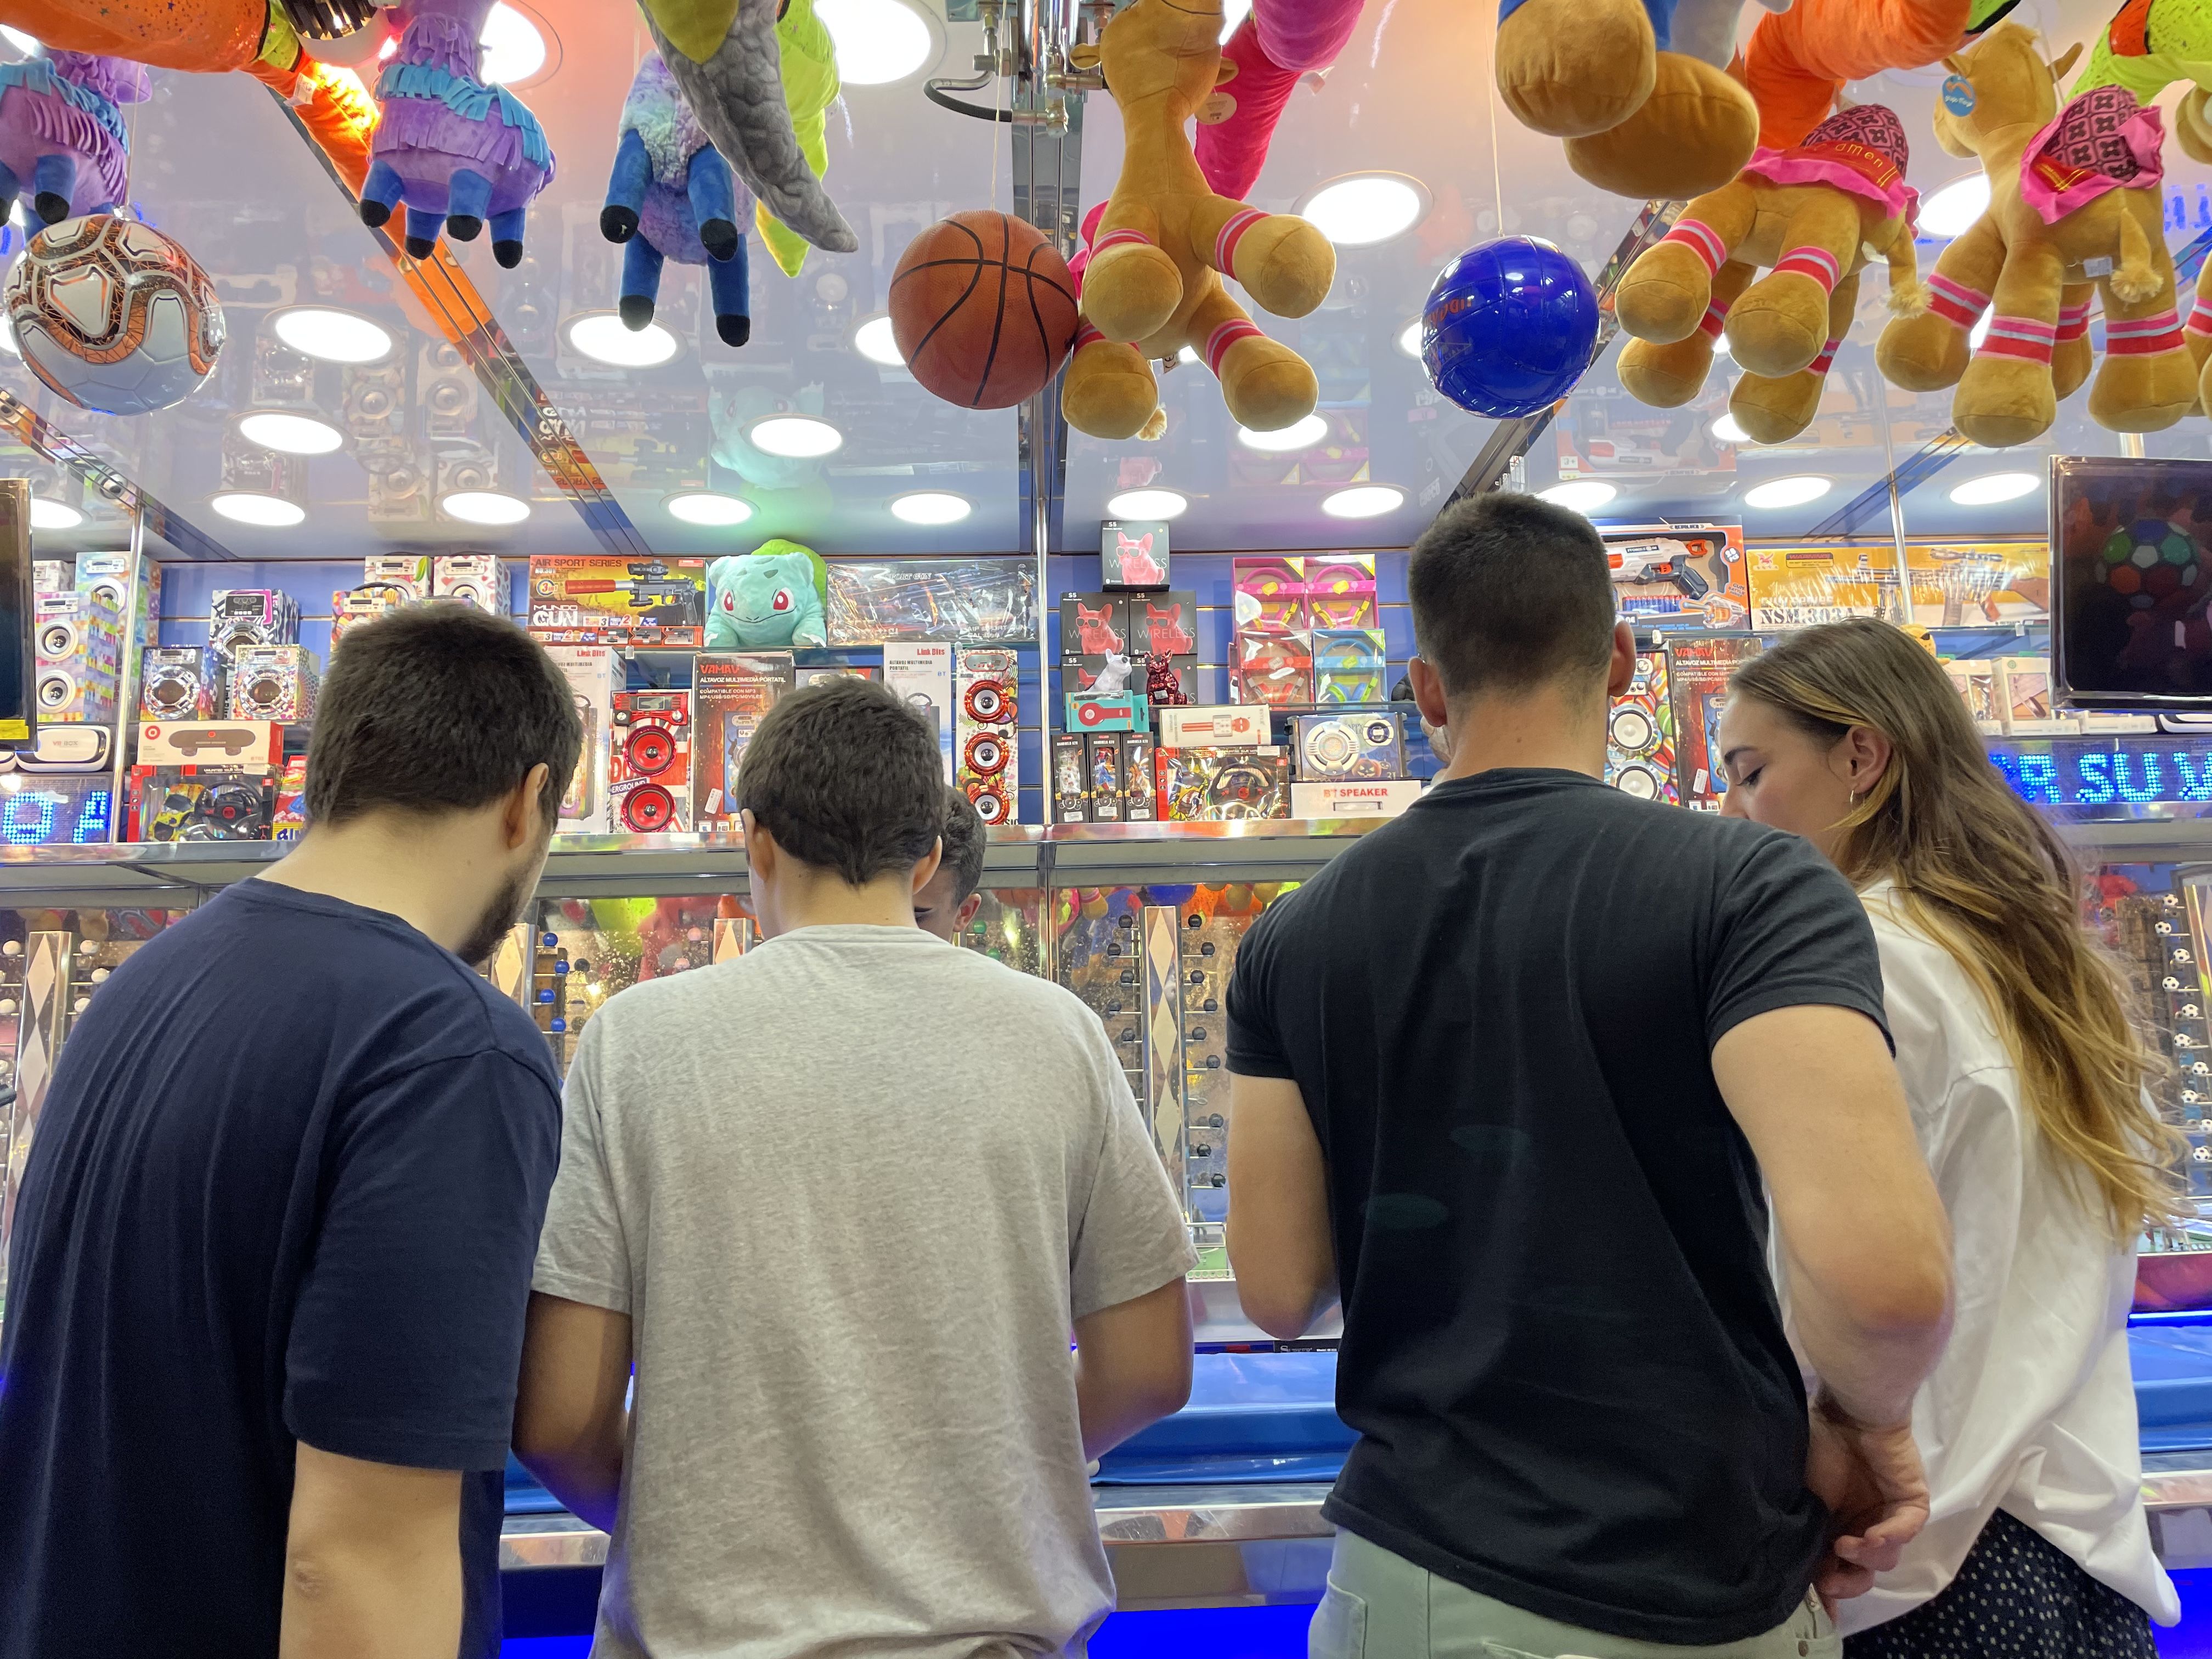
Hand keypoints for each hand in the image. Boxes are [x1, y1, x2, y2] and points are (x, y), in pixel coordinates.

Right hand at [1804, 1394, 1929, 1618]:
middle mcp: (1861, 1522)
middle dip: (1848, 1582)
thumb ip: (1800, 1533)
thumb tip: (1791, 1573)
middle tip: (1831, 1581)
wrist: (1844, 1411)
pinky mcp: (1911, 1501)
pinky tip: (1873, 1535)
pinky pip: (1906, 1529)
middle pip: (1862, 1572)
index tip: (1819, 1615)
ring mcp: (1888, 1514)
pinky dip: (1890, 1536)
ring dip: (1866, 1558)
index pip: (1834, 1567)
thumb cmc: (1814, 1445)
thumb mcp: (1800, 1497)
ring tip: (1847, 1544)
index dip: (1828, 1592)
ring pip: (1885, 1557)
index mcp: (1832, 1522)